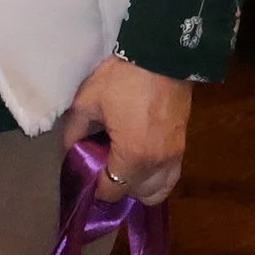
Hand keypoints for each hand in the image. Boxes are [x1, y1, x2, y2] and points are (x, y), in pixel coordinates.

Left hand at [61, 57, 192, 203]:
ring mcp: (174, 157)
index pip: (112, 190)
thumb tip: (71, 150)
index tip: (85, 176)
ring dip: (138, 187)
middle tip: (101, 168)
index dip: (95, 188)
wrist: (161, 59)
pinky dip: (156, 179)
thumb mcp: (87, 103)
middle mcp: (157, 164)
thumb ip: (75, 131)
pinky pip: (171, 177)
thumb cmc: (121, 80)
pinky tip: (139, 164)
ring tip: (121, 168)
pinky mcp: (183, 148)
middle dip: (116, 187)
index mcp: (132, 155)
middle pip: (136, 195)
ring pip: (158, 191)